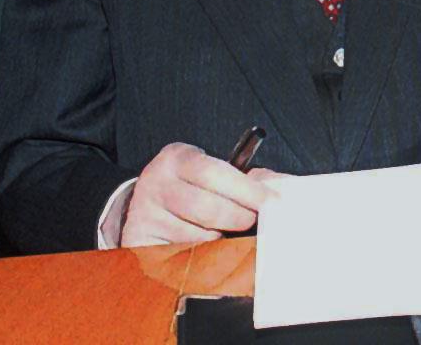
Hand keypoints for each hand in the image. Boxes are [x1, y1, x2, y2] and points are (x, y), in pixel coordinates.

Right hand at [118, 143, 274, 247]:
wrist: (145, 204)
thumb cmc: (192, 187)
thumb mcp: (214, 171)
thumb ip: (248, 178)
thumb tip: (281, 187)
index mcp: (176, 159)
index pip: (215, 174)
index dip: (247, 190)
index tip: (272, 203)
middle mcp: (155, 185)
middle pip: (207, 209)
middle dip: (239, 218)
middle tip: (252, 221)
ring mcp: (144, 217)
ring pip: (198, 238)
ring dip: (221, 241)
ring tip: (224, 233)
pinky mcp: (140, 246)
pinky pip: (184, 260)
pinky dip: (205, 260)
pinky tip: (209, 251)